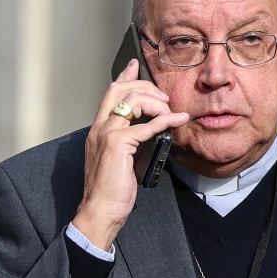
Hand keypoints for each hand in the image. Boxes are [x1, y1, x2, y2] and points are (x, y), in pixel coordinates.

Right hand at [72, 59, 188, 250]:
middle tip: (163, 96)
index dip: (124, 77)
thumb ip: (131, 142)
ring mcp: (106, 134)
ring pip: (133, 101)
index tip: (135, 66)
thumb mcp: (122, 160)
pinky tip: (177, 121)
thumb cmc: (111, 191)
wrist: (100, 211)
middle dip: (145, 86)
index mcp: (98, 130)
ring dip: (156, 102)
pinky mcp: (118, 144)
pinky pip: (146, 126)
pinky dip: (165, 121)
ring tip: (170, 112)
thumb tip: (152, 131)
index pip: (109, 94)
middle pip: (119, 90)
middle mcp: (99, 127)